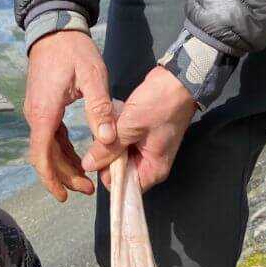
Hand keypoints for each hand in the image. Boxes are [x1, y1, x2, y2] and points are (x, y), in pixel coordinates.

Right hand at [25, 31, 115, 201]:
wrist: (55, 28)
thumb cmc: (74, 50)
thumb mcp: (93, 76)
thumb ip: (99, 108)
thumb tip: (106, 138)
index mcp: (45, 112)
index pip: (41, 155)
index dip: (52, 178)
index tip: (64, 195)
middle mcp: (36, 116)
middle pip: (45, 157)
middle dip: (64, 177)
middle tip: (88, 189)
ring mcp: (38, 113)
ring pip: (47, 149)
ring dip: (64, 166)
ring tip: (86, 180)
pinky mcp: (43, 109)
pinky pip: (51, 137)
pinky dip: (63, 152)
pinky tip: (79, 159)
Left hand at [80, 66, 196, 190]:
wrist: (178, 80)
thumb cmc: (160, 104)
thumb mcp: (129, 127)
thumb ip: (107, 149)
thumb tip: (88, 166)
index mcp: (153, 170)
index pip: (124, 186)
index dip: (110, 174)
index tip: (101, 155)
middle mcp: (151, 165)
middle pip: (121, 172)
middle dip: (110, 156)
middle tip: (109, 134)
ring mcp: (147, 151)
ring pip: (120, 155)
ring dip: (113, 142)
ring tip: (115, 125)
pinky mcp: (143, 138)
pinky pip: (124, 142)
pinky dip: (118, 134)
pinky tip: (118, 120)